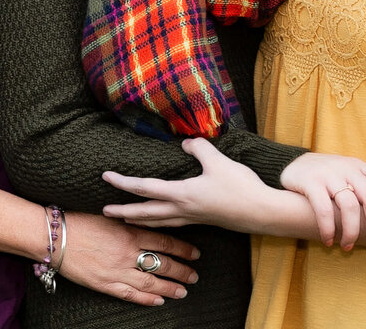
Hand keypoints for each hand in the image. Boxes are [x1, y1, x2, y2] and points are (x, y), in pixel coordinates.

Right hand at [60, 211, 199, 305]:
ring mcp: (117, 270)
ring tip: (183, 290)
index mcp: (130, 231)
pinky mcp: (105, 284)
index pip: (165, 241)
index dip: (182, 249)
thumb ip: (131, 220)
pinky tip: (159, 301)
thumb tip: (149, 219)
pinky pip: (130, 294)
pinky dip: (146, 299)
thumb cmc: (81, 220)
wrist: (55, 236)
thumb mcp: (112, 215)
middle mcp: (128, 252)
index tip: (195, 253)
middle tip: (195, 275)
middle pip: (163, 263)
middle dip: (181, 270)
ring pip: (150, 281)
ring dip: (169, 287)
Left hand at [102, 137, 270, 232]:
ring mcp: (193, 218)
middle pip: (145, 212)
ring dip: (139, 219)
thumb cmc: (240, 187)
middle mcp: (183, 209)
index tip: (106, 177)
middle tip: (104, 211)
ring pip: (158, 221)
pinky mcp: (203, 220)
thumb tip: (186, 142)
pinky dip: (159, 222)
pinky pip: (173, 223)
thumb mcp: (219, 161)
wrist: (261, 212)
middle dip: (123, 211)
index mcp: (182, 194)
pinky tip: (161, 220)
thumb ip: (200, 148)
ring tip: (125, 219)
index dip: (124, 182)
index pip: (145, 188)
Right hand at [279, 152, 365, 251]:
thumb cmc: (327, 175)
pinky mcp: (311, 183)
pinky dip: (328, 228)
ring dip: (351, 231)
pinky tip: (329, 241)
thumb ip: (365, 184)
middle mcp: (347, 169)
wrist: (292, 164)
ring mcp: (329, 175)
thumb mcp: (348, 172)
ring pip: (348, 206)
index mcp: (359, 167)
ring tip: (348, 247)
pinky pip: (324, 210)